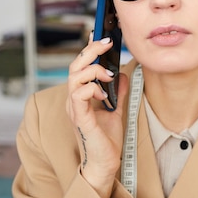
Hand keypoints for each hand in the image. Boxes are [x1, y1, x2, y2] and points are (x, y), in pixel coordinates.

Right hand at [66, 35, 128, 197]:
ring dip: (92, 70)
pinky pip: (78, 96)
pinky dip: (91, 89)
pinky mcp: (80, 118)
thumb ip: (117, 91)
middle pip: (75, 66)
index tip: (98, 34)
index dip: (88, 49)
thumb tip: (122, 73)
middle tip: (106, 43)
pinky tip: (103, 93)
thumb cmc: (107, 139)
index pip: (81, 66)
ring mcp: (75, 108)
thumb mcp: (116, 109)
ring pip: (74, 77)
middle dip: (90, 51)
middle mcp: (74, 99)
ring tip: (108, 73)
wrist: (106, 163)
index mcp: (81, 96)